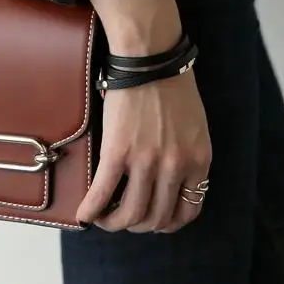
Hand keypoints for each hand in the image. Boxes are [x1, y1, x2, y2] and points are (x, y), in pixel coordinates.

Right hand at [77, 65, 211, 236]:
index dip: (169, 223)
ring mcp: (147, 162)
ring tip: (105, 218)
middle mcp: (175, 167)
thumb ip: (189, 157)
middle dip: (140, 226)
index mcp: (198, 161)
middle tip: (126, 219)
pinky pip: (103, 194)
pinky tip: (85, 214)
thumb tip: (172, 183)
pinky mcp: (118, 152)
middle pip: (157, 218)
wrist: (152, 57)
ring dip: (115, 224)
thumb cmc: (174, 86)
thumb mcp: (196, 128)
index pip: (188, 211)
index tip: (156, 221)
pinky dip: (92, 211)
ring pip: (131, 215)